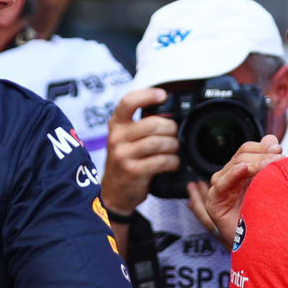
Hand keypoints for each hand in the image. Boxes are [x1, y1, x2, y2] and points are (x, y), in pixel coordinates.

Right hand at [101, 88, 178, 213]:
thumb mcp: (124, 139)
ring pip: (159, 143)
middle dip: (170, 129)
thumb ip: (139, 125)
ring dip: (173, 147)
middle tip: (173, 135)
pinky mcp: (133, 171)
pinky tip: (172, 164)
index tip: (162, 95)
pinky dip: (172, 162)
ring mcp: (123, 155)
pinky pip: (161, 161)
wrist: (114, 192)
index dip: (147, 95)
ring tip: (173, 151)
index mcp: (116, 125)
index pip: (128, 102)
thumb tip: (167, 114)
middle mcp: (117, 137)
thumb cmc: (124, 162)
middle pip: (153, 124)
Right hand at [203, 136, 283, 239]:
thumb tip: (271, 139)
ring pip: (235, 165)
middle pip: (242, 155)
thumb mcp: (272, 185)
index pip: (248, 149)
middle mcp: (229, 177)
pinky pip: (222, 183)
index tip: (280, 152)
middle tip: (281, 161)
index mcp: (242, 171)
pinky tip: (244, 169)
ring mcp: (220, 188)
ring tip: (272, 167)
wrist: (263, 246)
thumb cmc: (267, 218)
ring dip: (256, 164)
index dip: (263, 147)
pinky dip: (233, 174)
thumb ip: (270, 161)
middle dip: (263, 156)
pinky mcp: (214, 202)